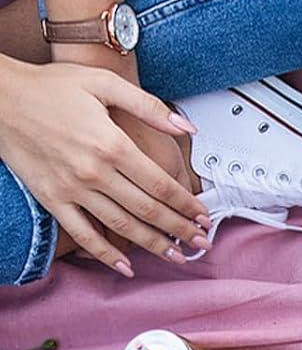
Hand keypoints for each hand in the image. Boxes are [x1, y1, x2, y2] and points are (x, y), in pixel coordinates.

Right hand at [0, 56, 206, 275]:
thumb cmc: (50, 86)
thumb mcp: (104, 83)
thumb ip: (148, 106)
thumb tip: (186, 126)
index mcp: (111, 144)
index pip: (161, 185)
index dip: (187, 205)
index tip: (203, 216)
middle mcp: (94, 171)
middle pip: (147, 210)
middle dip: (179, 229)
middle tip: (201, 243)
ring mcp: (71, 188)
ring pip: (122, 226)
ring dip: (153, 245)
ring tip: (177, 256)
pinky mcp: (51, 198)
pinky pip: (82, 233)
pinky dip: (105, 253)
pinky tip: (125, 266)